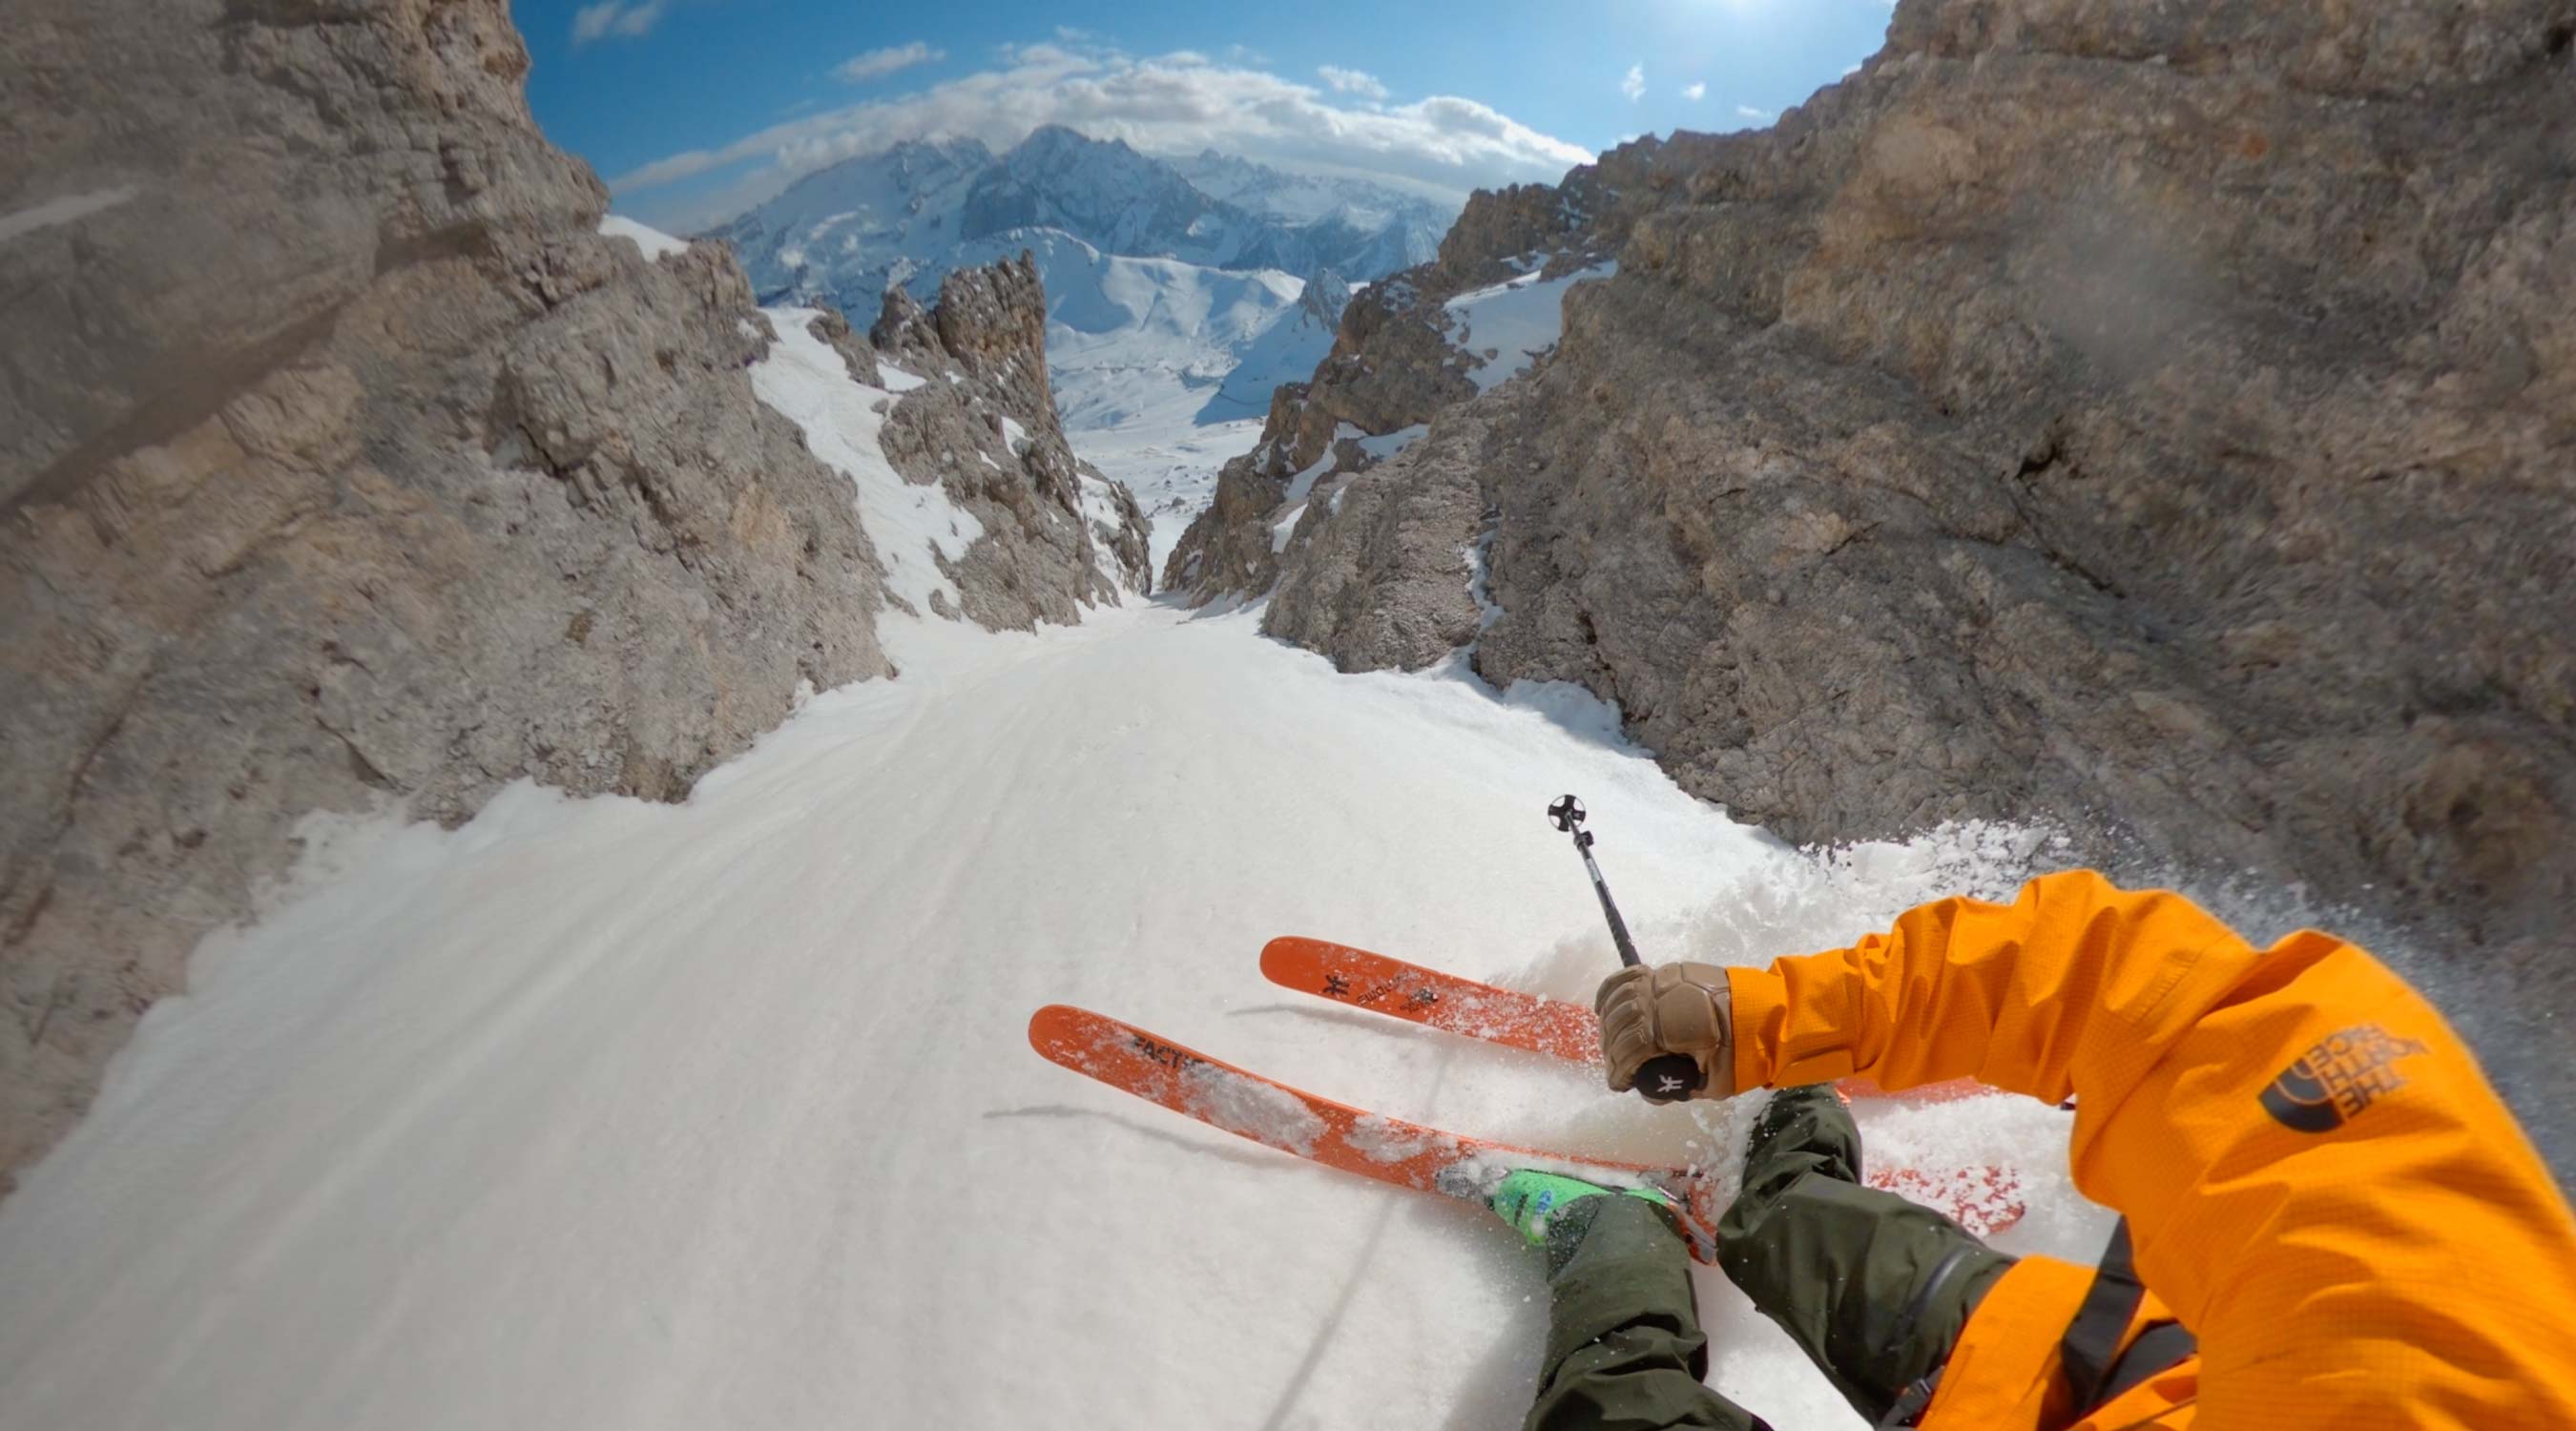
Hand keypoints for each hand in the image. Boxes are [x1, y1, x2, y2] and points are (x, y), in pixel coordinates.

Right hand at [1596, 963, 1738, 1102]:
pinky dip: (1612, 990)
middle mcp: (1659, 1001)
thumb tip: (1651, 1091)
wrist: (1767, 1015)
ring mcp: (1662, 982)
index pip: (1629, 1051)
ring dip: (1610, 1025)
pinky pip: (1630, 977)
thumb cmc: (1742, 1053)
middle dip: (1613, 1051)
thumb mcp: (1712, 1083)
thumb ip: (1678, 1088)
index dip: (1619, 1071)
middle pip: (1619, 1025)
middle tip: (1618, 1069)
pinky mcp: (1668, 973)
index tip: (1619, 1084)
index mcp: (1669, 1029)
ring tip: (1613, 1044)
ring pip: (1620, 1002)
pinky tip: (1603, 1007)